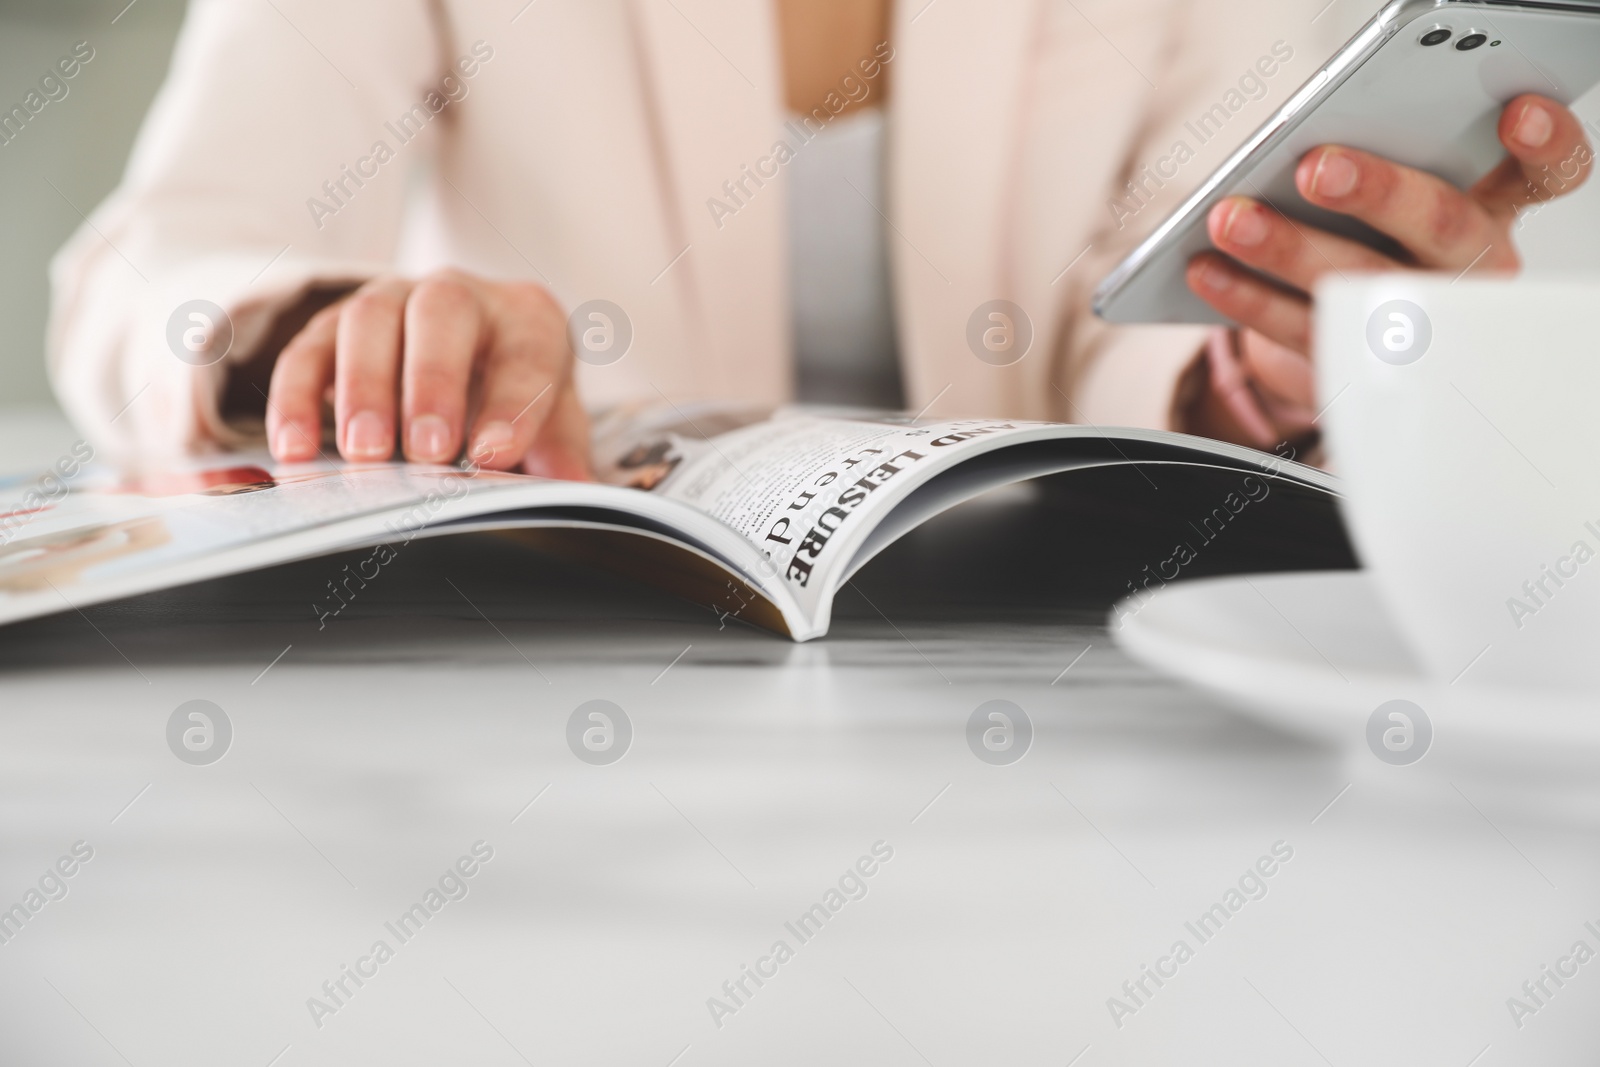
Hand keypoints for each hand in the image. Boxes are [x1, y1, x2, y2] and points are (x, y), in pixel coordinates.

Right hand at [265, 270, 590, 477]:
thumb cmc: (514, 388)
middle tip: (427, 451)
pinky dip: (295, 399)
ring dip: (362, 389)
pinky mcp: (333, 325)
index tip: (494, 455)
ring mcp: (390, 300)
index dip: (512, 403)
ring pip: (368, 321)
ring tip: (363, 455)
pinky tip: (293, 450)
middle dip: (433, 383)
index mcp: (526, 317)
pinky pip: (308, 350)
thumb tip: (578, 494)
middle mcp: (457, 295)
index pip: (526, 353)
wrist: (467, 351)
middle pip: (441, 314)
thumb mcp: (553, 417)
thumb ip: (561, 450)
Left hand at [1184, 93, 1592, 448]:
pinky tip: (1207, 271)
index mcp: (1492, 207)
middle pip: (1441, 224)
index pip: (1545, 173)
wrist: (1359, 341)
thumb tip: (1305, 155)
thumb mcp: (1398, 201)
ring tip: (1229, 219)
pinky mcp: (1359, 364)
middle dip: (1378, 192)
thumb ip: (1380, 167)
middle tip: (1316, 167)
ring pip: (1361, 283)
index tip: (1515, 113)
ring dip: (1288, 249)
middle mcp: (1468, 264)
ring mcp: (1417, 321)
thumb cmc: (1383, 240)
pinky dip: (1245, 299)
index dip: (1543, 144)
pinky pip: (1301, 330)